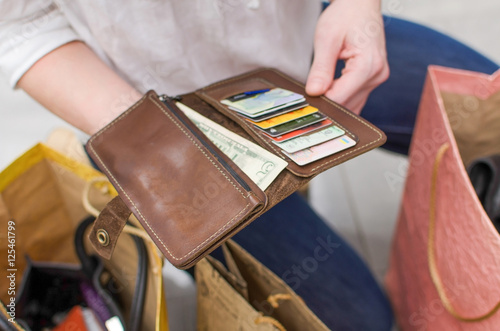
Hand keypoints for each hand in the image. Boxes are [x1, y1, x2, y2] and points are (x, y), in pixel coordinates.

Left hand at [305, 0, 388, 114]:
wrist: (360, 4)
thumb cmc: (345, 15)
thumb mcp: (327, 39)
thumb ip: (321, 69)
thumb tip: (314, 93)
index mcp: (368, 65)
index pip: (341, 97)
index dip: (321, 102)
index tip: (306, 101)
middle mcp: (377, 74)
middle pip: (347, 103)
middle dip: (327, 103)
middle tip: (308, 98)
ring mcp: (377, 78)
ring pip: (352, 104)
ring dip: (335, 102)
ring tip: (318, 93)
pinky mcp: (373, 78)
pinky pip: (356, 97)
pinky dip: (342, 98)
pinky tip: (329, 92)